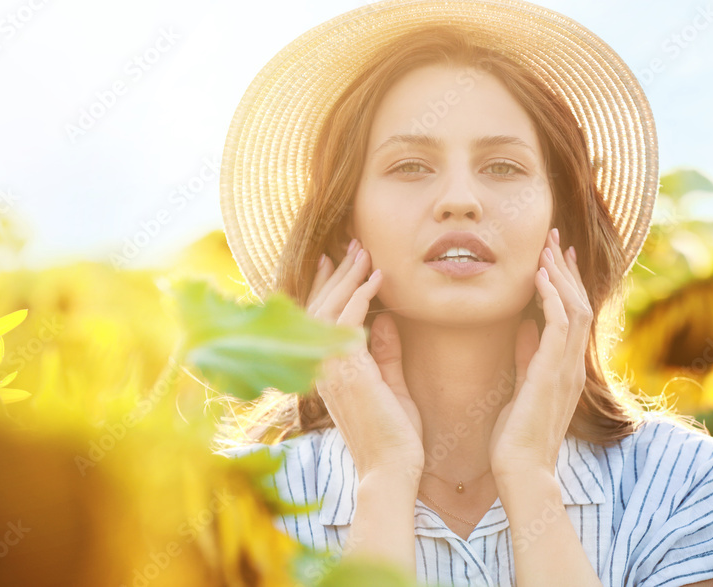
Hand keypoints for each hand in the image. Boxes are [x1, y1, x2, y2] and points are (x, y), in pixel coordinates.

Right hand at [306, 239, 424, 483]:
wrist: (391, 469)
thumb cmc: (394, 437)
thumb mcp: (390, 386)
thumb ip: (384, 355)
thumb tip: (385, 322)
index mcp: (325, 372)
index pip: (318, 320)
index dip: (327, 287)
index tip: (335, 260)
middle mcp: (319, 367)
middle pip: (320, 307)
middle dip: (337, 273)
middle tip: (352, 244)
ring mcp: (328, 367)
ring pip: (330, 308)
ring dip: (349, 276)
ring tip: (365, 252)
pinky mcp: (346, 368)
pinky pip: (348, 319)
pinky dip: (362, 295)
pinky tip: (377, 278)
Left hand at [488, 227, 593, 480]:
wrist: (521, 471)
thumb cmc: (517, 437)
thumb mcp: (521, 387)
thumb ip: (527, 356)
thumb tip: (524, 327)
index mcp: (564, 367)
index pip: (572, 314)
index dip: (565, 282)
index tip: (555, 256)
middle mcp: (571, 364)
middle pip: (578, 303)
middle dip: (565, 269)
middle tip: (555, 238)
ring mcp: (566, 369)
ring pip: (574, 308)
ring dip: (559, 275)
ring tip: (547, 248)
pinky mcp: (553, 373)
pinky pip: (559, 325)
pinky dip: (551, 297)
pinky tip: (539, 276)